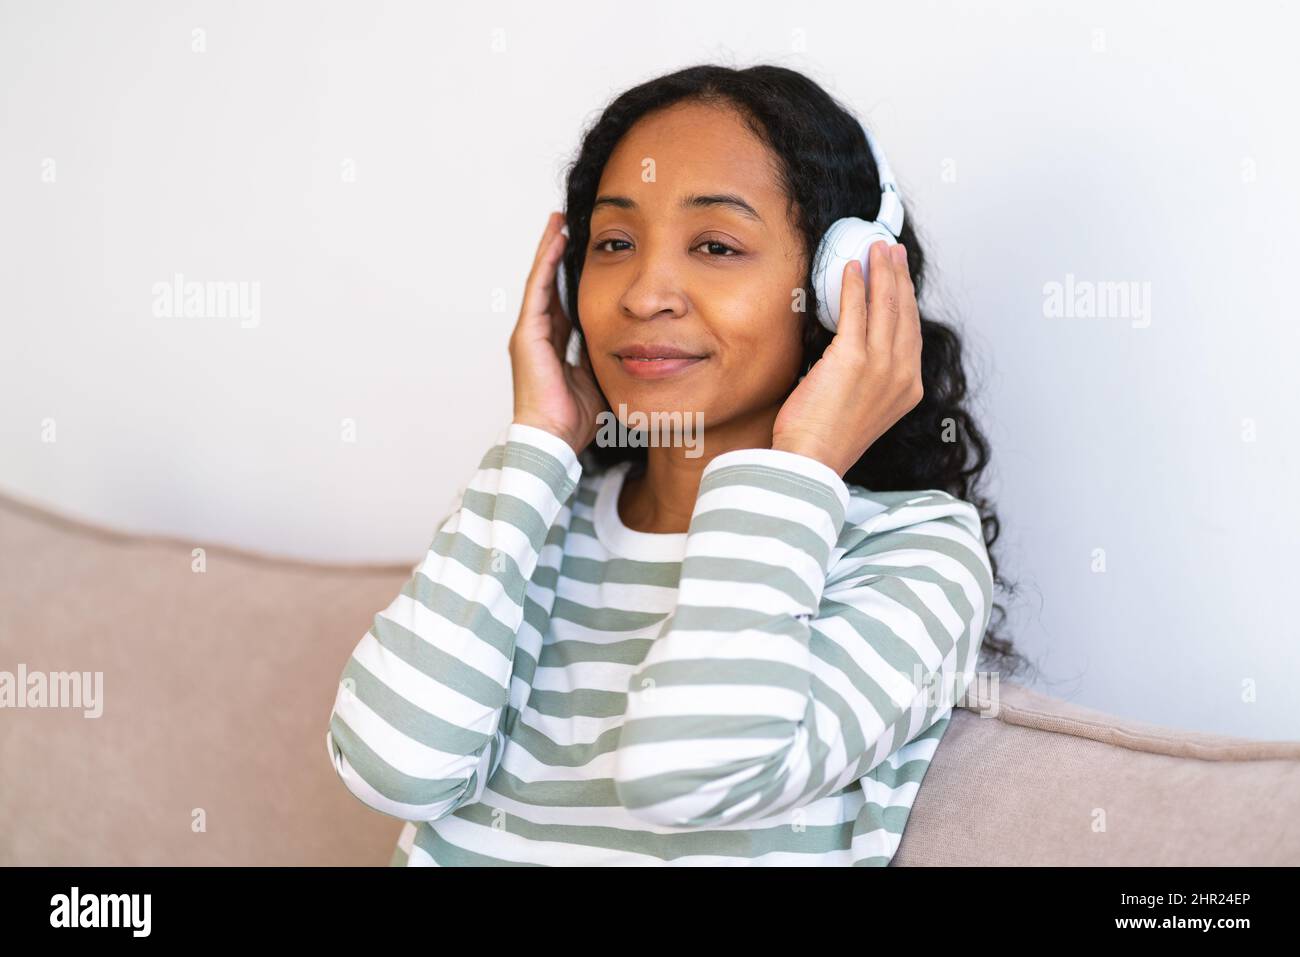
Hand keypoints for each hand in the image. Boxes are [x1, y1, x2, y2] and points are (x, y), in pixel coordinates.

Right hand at [509, 212, 606, 454]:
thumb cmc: (576, 420)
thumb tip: (634, 339)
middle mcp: (539, 335)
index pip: (565, 301)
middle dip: (557, 253)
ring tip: (558, 221)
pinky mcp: (527, 334)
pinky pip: (538, 289)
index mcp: (556, 346)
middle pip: (549, 284)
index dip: (572, 276)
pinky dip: (546, 263)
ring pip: (541, 280)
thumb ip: (609, 355)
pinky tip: (555, 240)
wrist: (555, 439)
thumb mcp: (602, 377)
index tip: (584, 252)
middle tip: (567, 223)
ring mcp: (530, 333)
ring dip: (548, 249)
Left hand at [771, 240, 922, 476]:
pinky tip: (851, 268)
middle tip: (891, 251)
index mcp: (908, 389)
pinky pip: (856, 311)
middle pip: (904, 312)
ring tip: (875, 249)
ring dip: (881, 271)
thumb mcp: (861, 407)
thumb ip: (869, 378)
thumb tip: (853, 348)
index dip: (906, 299)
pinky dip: (854, 285)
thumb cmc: (825, 441)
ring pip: (886, 306)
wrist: (812, 462)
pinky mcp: (853, 359)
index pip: (911, 332)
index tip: (899, 275)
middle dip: (898, 276)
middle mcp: (902, 375)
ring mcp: (881, 366)